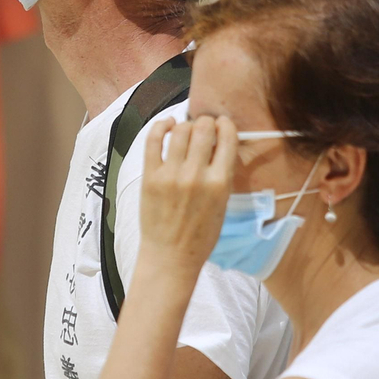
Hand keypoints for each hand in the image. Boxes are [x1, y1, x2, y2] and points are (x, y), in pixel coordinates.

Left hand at [140, 117, 237, 277]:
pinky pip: (154, 139)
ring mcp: (171, 174)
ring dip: (186, 125)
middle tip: (203, 127)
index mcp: (220, 183)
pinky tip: (168, 126)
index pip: (227, 137)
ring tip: (185, 129)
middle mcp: (196, 175)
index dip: (225, 124)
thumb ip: (222, 174)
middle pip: (203, 128)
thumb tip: (218, 143)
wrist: (171, 256)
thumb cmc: (201, 234)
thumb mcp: (223, 204)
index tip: (222, 124)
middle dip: (206, 122)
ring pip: (181, 130)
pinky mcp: (150, 176)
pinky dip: (161, 126)